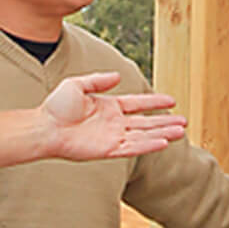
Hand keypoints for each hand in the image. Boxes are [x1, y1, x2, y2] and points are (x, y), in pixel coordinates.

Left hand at [41, 72, 186, 160]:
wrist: (45, 127)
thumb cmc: (56, 106)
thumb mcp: (77, 84)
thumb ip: (98, 80)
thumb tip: (118, 77)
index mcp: (109, 107)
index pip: (138, 104)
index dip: (155, 101)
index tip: (172, 100)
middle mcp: (114, 123)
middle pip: (146, 122)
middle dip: (165, 121)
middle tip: (184, 121)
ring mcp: (112, 137)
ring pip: (144, 135)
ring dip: (162, 133)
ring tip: (180, 132)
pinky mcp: (108, 150)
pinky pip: (133, 148)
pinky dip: (148, 145)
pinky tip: (163, 142)